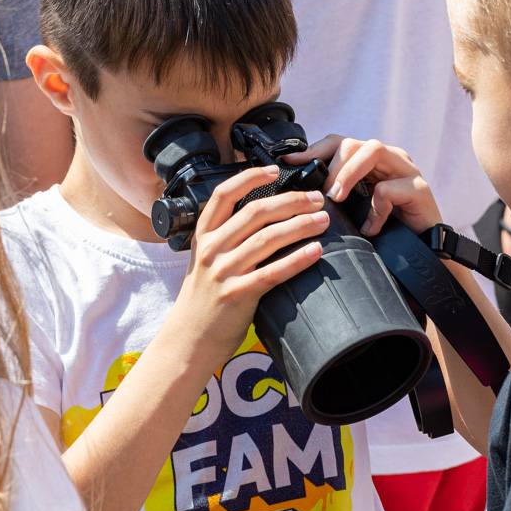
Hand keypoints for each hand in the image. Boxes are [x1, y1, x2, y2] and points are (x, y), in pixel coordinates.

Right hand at [167, 166, 328, 370]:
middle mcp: (212, 249)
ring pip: (268, 238)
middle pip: (255, 212)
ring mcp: (224, 271)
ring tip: (323, 219)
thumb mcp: (205, 263)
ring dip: (300, 225)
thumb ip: (226, 242)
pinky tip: (316, 251)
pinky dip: (297, 260)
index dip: (249, 178)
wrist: (187, 341)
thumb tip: (264, 221)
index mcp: (204, 237)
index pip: (223, 195)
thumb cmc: (201, 302)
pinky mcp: (238, 295)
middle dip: (290, 201)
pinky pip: (273, 272)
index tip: (274, 170)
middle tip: (316, 198)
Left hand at [286, 136, 441, 235]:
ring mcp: (407, 170)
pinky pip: (390, 189)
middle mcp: (389, 158)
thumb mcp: (356, 207)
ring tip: (338, 198)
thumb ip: (337, 193)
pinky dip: (376, 209)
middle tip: (324, 194)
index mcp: (372, 160)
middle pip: (354, 142)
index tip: (291, 163)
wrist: (424, 250)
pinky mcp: (420, 189)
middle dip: (333, 166)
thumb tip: (302, 192)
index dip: (313, 150)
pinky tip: (371, 228)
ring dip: (349, 174)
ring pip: (373, 150)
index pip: (339, 142)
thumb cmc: (388, 227)